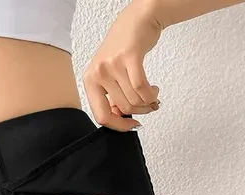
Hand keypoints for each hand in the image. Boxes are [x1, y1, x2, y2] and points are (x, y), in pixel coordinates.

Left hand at [83, 0, 163, 131]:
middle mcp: (98, 73)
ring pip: (134, 99)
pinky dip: (151, 94)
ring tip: (152, 95)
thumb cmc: (123, 48)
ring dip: (148, 102)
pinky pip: (141, 87)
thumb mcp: (109, 75)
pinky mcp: (129, 56)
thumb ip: (111, 97)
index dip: (119, 125)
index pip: (101, 116)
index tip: (131, 125)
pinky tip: (154, 91)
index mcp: (90, 81)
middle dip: (140, 111)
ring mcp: (112, 64)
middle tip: (148, 106)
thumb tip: (121, 118)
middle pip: (123, 108)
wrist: (137, 19)